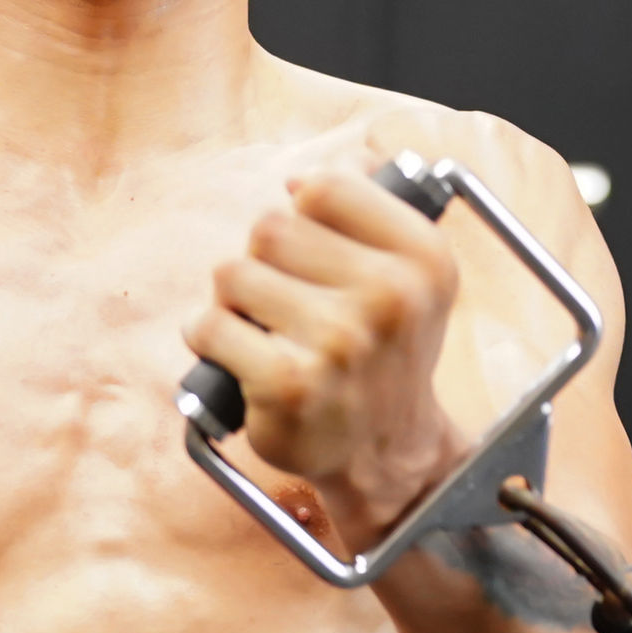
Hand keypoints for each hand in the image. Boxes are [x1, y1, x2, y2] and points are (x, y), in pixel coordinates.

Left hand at [185, 159, 465, 540]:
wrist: (383, 452)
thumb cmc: (378, 351)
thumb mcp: (405, 274)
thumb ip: (361, 211)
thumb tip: (295, 180)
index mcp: (422, 257)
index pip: (325, 187)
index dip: (303, 215)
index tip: (315, 252)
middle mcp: (391, 296)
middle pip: (270, 227)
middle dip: (263, 262)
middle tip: (288, 304)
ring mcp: (341, 341)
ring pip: (233, 273)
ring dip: (234, 302)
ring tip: (268, 333)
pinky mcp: (289, 383)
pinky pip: (209, 325)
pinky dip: (210, 339)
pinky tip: (242, 360)